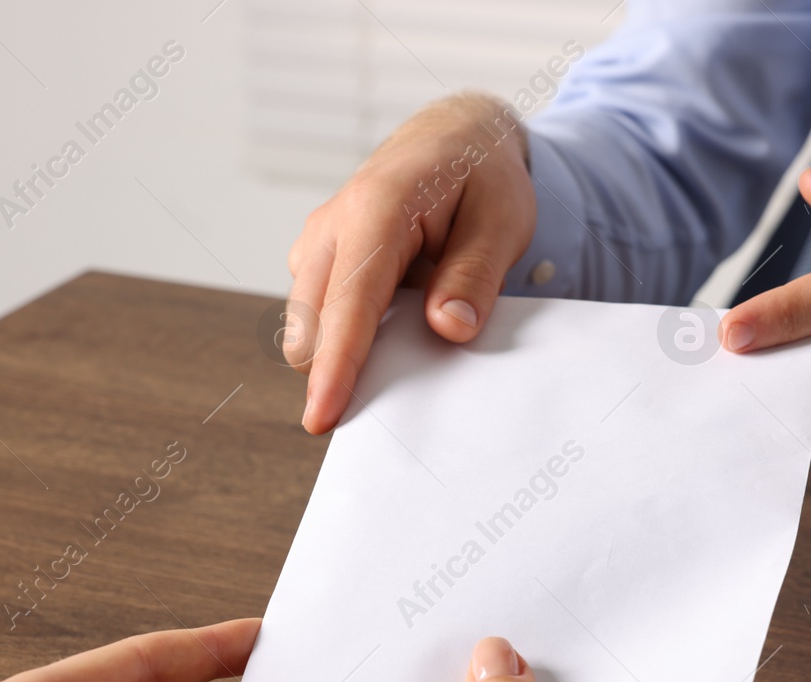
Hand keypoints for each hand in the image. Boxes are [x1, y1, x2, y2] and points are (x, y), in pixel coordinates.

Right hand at [287, 92, 535, 433]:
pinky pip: (317, 313)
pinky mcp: (318, 257)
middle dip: (332, 372)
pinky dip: (342, 336)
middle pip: (311, 323)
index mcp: (377, 208)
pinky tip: (390, 331)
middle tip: (386, 408)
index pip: (349, 302)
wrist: (456, 137)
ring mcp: (319, 240)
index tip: (324, 416)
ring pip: (307, 323)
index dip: (337, 365)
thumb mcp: (503, 221)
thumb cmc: (481, 176)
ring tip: (400, 356)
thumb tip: (448, 328)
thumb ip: (475, 276)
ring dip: (339, 353)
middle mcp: (333, 223)